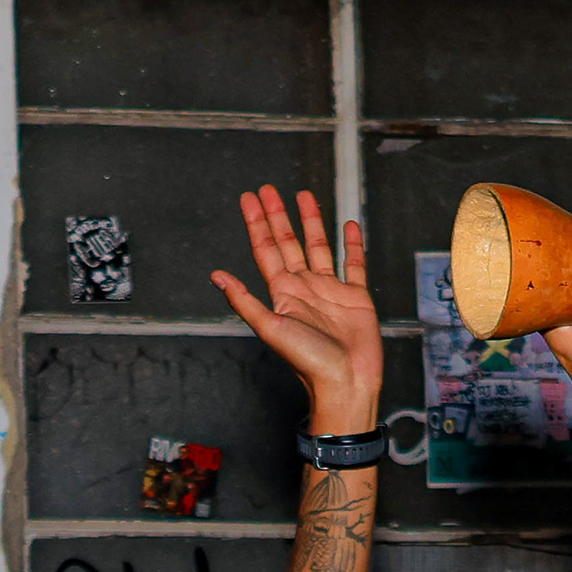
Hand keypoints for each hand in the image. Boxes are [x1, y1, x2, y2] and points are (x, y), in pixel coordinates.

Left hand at [210, 190, 381, 438]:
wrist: (346, 382)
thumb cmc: (308, 362)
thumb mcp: (271, 327)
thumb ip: (245, 301)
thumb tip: (216, 276)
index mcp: (283, 294)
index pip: (266, 250)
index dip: (256, 224)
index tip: (249, 198)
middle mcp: (304, 288)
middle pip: (288, 242)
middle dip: (277, 216)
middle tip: (268, 189)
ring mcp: (330, 291)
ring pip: (318, 246)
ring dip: (311, 221)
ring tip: (304, 195)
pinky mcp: (356, 297)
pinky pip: (353, 263)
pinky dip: (351, 244)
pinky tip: (347, 225)